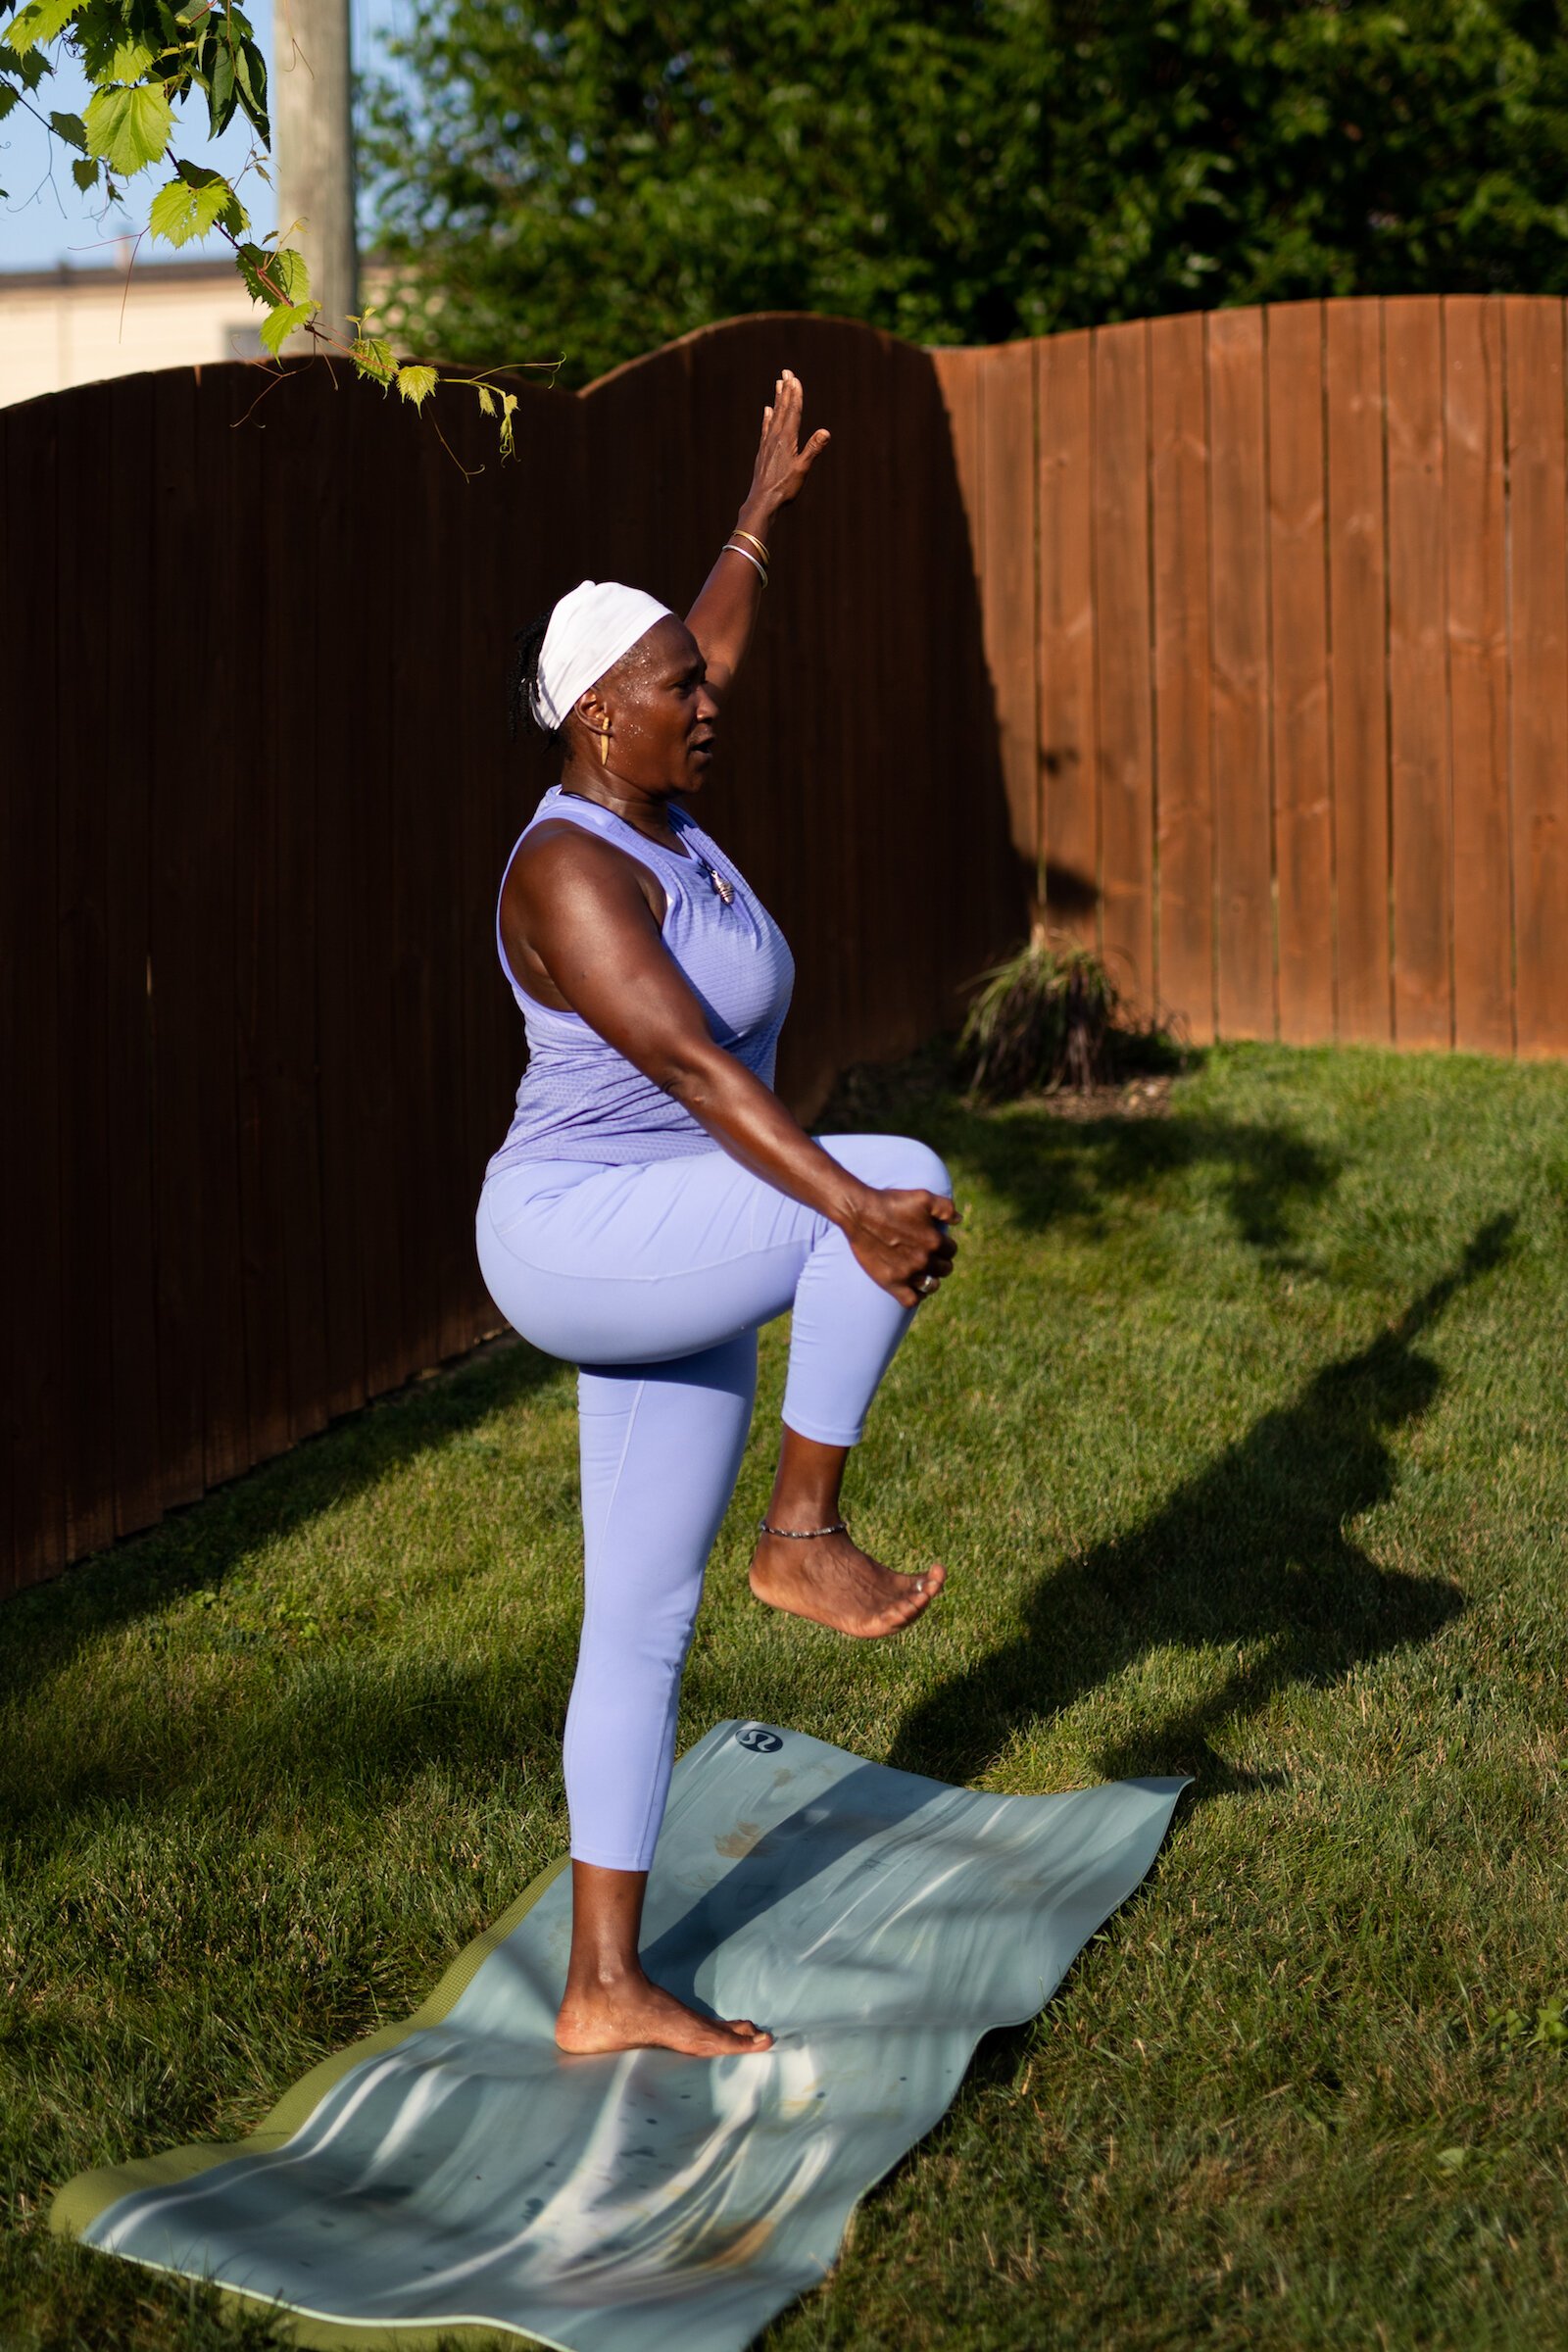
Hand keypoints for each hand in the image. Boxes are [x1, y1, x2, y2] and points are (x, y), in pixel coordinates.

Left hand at [743, 370, 829, 518]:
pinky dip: (767, 417)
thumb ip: (813, 449)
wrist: (762, 501)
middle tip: (786, 371)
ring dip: (777, 399)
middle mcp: (775, 437)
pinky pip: (766, 428)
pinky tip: (767, 411)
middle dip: (785, 390)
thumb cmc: (785, 487)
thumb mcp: (803, 469)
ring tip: (778, 383)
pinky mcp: (763, 451)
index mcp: (786, 439)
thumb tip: (826, 432)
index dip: (795, 394)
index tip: (795, 378)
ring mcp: (768, 443)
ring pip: (773, 415)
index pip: (793, 411)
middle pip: (782, 408)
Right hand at [844, 1187, 957, 1308]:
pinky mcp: (891, 1282)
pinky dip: (916, 1296)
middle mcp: (923, 1259)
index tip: (935, 1243)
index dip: (945, 1246)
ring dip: (931, 1279)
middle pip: (944, 1269)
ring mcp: (907, 1273)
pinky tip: (913, 1287)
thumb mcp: (922, 1197)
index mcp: (933, 1240)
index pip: (951, 1250)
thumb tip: (959, 1220)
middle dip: (939, 1262)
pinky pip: (912, 1300)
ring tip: (923, 1273)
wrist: (859, 1213)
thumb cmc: (890, 1202)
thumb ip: (946, 1208)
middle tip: (927, 1256)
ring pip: (931, 1286)